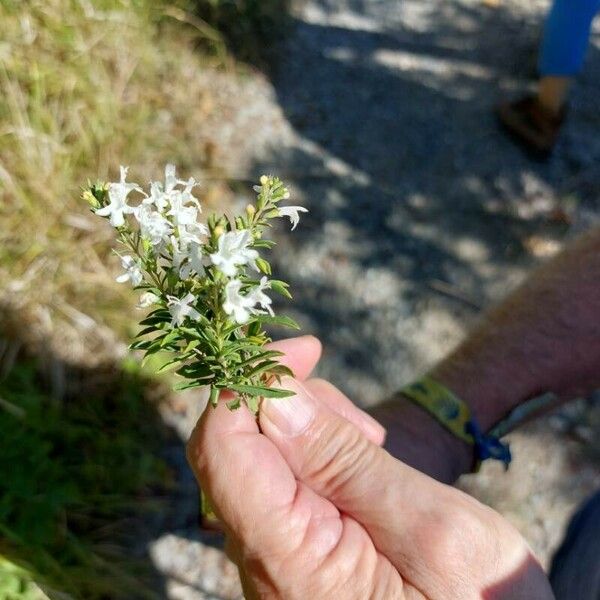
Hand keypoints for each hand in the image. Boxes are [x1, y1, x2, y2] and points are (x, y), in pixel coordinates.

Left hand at [187, 336, 552, 598]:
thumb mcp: (433, 526)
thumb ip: (344, 462)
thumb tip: (272, 395)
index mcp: (291, 562)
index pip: (223, 447)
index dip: (251, 380)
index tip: (306, 350)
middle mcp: (264, 567)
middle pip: (235, 448)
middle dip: (289, 406)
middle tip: (364, 426)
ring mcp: (274, 565)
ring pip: (255, 462)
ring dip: (307, 431)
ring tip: (372, 448)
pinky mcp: (290, 558)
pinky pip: (276, 487)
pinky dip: (313, 458)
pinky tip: (359, 471)